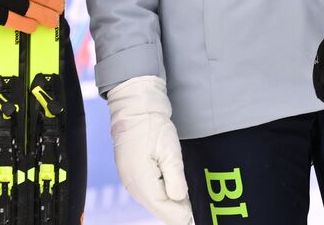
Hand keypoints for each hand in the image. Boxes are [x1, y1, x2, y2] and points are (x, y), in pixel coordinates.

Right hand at [107, 76, 192, 224]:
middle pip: (157, 207)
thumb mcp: (169, 150)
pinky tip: (171, 195)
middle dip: (175, 213)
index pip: (163, 207)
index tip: (193, 220)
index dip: (179, 216)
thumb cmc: (152, 126)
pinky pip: (148, 191)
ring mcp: (130, 179)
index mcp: (142, 181)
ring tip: (186, 211)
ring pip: (152, 200)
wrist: (134, 109)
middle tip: (192, 219)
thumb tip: (178, 198)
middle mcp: (133, 185)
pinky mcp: (131, 173)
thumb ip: (174, 177)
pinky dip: (160, 196)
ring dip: (168, 205)